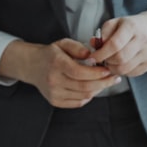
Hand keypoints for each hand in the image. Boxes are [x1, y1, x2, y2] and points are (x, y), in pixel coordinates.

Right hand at [0, 39, 120, 107]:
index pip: (80, 72)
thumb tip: (92, 55)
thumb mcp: (63, 43)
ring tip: (104, 82)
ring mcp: (54, 93)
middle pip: (84, 87)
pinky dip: (88, 96)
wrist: (32, 66)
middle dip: (103, 83)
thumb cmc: (51, 54)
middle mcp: (54, 80)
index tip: (108, 70)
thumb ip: (78, 47)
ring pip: (84, 96)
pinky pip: (78, 102)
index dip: (97, 73)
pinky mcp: (55, 101)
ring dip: (98, 90)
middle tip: (114, 78)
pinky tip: (92, 88)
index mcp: (56, 63)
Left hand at [89, 10, 146, 77]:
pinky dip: (122, 71)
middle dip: (107, 61)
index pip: (114, 44)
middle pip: (120, 59)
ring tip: (110, 62)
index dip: (101, 53)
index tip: (92, 58)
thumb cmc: (130, 26)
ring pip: (125, 69)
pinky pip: (131, 73)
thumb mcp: (115, 23)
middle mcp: (143, 39)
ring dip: (113, 68)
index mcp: (132, 27)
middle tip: (102, 59)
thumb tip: (93, 44)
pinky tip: (120, 63)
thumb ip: (103, 34)